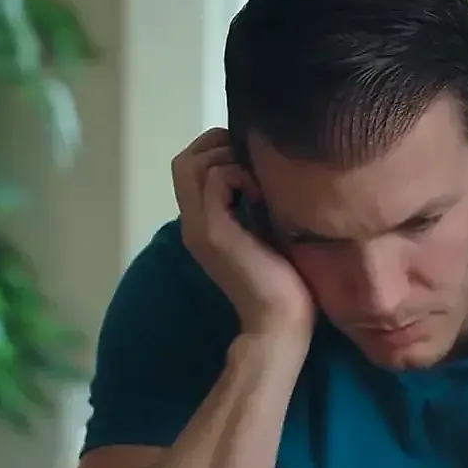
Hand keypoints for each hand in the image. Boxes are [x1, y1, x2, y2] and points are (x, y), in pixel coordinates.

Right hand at [171, 128, 312, 339]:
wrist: (279, 320)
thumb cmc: (282, 279)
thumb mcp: (265, 229)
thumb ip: (253, 202)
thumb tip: (264, 167)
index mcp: (202, 221)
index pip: (190, 166)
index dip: (216, 150)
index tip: (251, 162)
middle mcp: (192, 221)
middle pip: (185, 160)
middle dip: (219, 147)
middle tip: (253, 165)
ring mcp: (198, 226)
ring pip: (193, 164)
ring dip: (229, 159)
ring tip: (259, 182)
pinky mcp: (213, 231)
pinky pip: (214, 179)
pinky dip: (239, 174)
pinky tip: (263, 195)